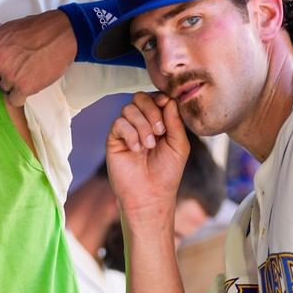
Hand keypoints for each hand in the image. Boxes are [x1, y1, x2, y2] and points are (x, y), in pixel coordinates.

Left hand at [0, 10, 76, 105]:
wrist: (62, 35)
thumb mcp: (10, 27)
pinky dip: (21, 96)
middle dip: (0, 77)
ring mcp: (9, 76)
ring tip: (28, 73)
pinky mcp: (24, 88)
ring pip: (4, 90)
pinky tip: (29, 86)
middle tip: (16, 70)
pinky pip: (14, 100)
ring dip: (13, 86)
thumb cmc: (38, 28)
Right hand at [105, 91, 189, 220]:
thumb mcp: (179, 145)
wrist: (150, 195)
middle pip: (140, 98)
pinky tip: (136, 149)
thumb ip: (175, 121)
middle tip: (160, 132)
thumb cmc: (167, 173)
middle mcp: (141, 123)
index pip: (156, 98)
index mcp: (159, 122)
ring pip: (128, 109)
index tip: (167, 111)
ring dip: (142, 125)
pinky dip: (130, 133)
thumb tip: (169, 99)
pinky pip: (118, 123)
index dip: (161, 100)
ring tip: (148, 145)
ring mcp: (126, 131)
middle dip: (152, 111)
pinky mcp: (114, 140)